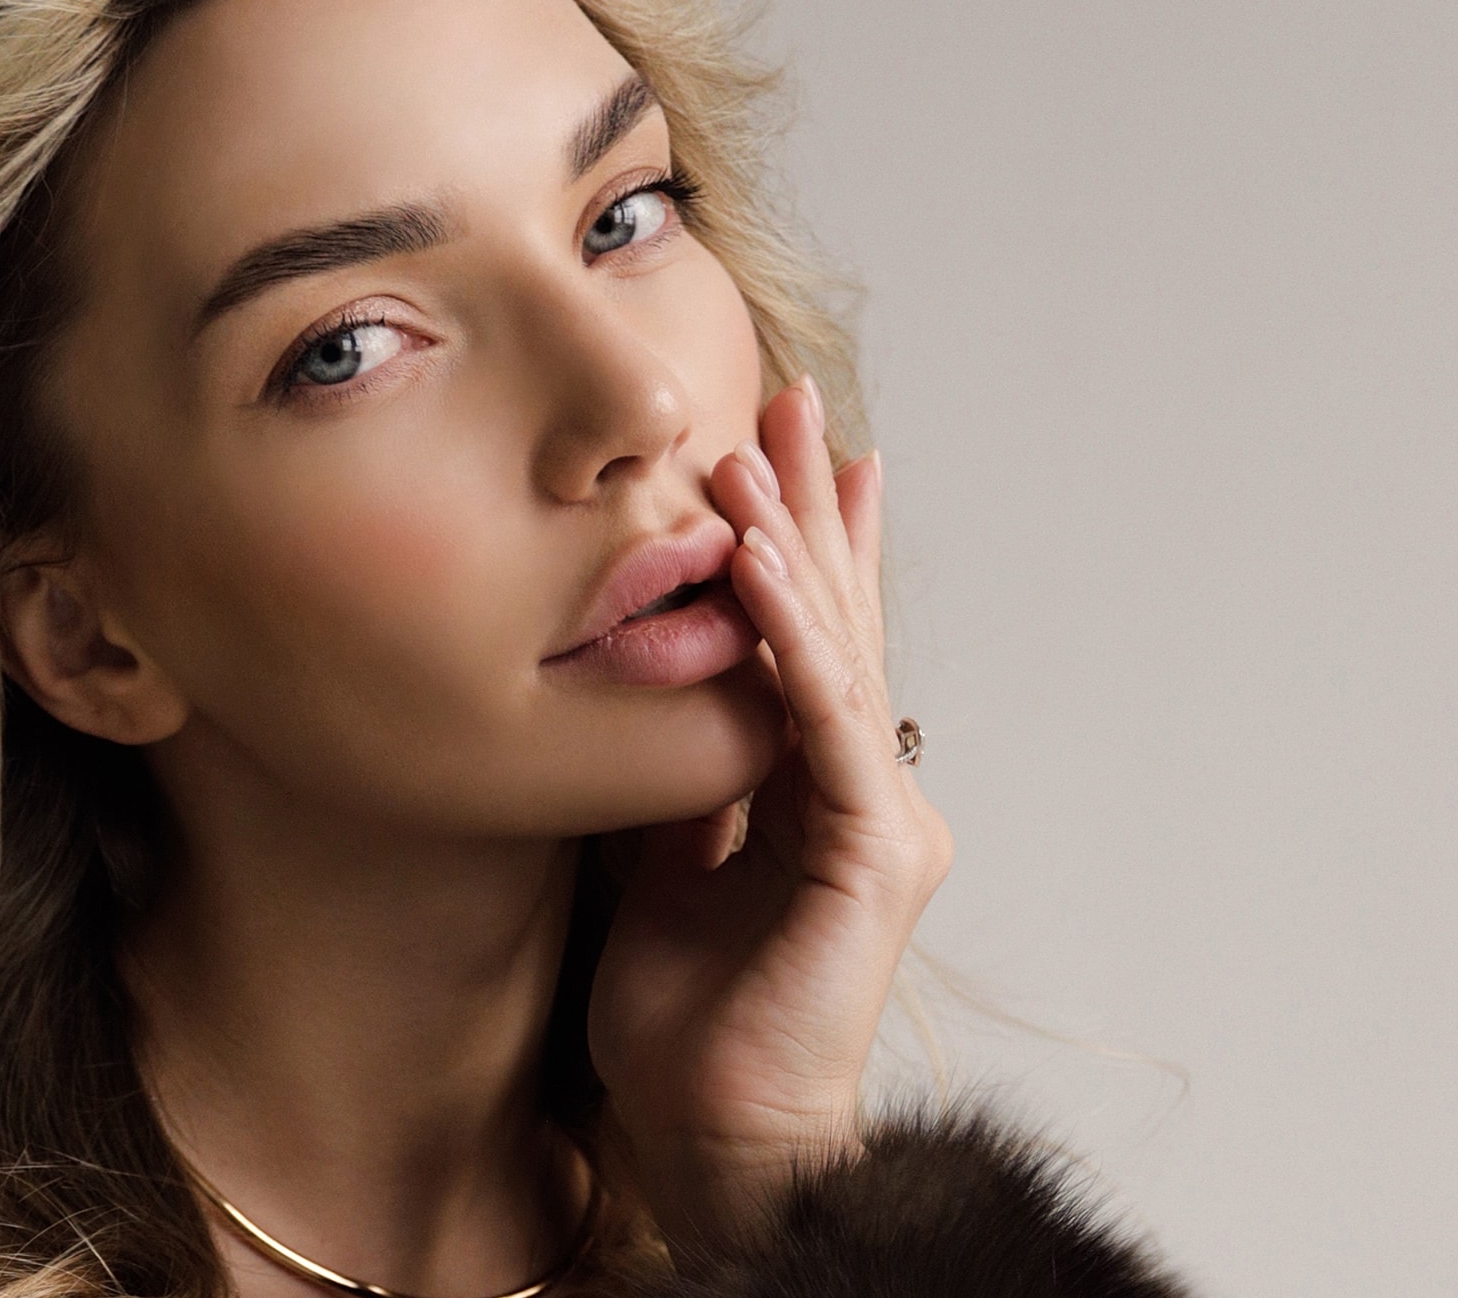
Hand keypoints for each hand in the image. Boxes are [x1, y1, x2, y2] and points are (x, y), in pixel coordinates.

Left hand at [585, 375, 952, 1251]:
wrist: (708, 1127)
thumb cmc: (681, 1012)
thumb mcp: (657, 853)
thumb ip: (674, 767)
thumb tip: (645, 676)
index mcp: (814, 790)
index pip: (807, 640)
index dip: (797, 540)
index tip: (772, 445)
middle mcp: (865, 793)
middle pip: (837, 622)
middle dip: (812, 506)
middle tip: (788, 396)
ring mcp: (879, 821)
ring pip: (835, 657)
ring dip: (795, 546)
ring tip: (759, 450)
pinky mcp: (869, 857)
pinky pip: (825, 728)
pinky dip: (794, 643)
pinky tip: (767, 568)